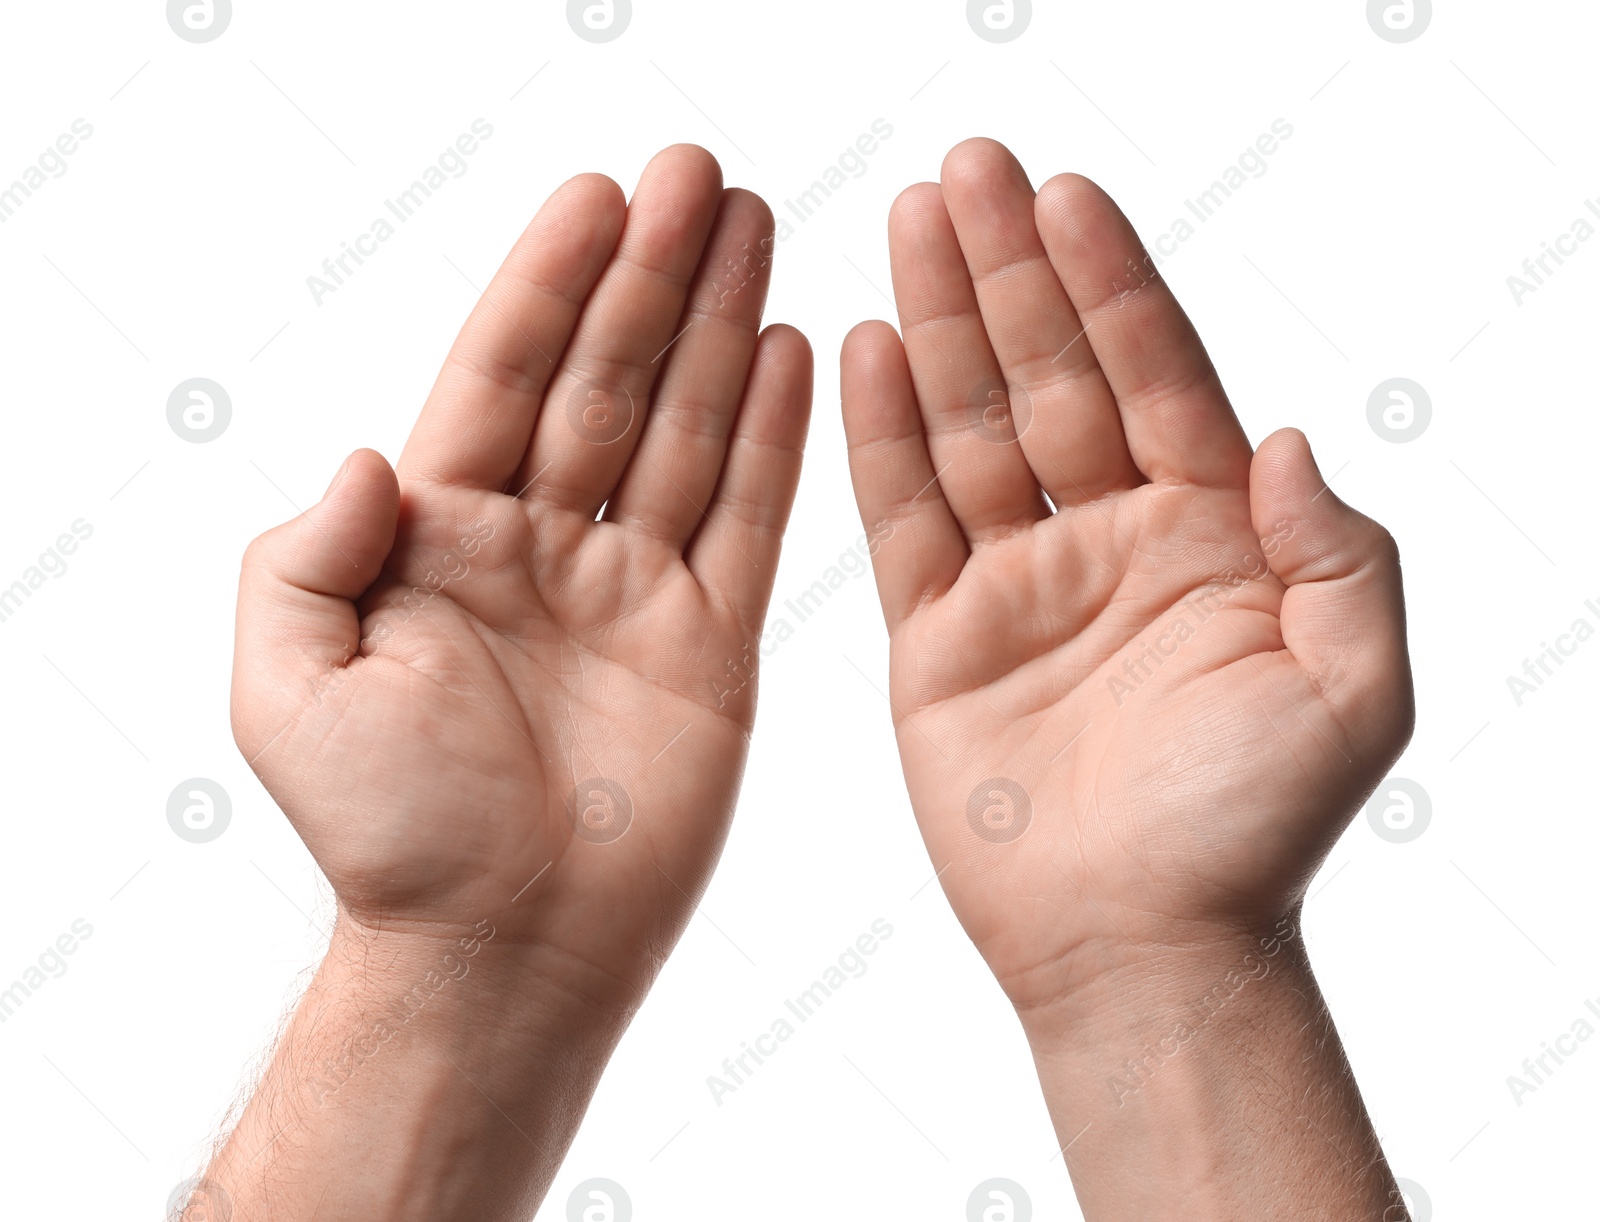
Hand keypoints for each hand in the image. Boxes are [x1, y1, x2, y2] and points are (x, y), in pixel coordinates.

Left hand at [234, 143, 809, 1009]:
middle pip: (607, 382)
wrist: (501, 953)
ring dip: (721, 327)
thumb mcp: (289, 694)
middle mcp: (542, 548)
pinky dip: (773, 438)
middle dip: (652, 276)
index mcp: (443, 541)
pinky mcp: (710, 645)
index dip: (550, 283)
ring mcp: (632, 590)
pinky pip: (748, 522)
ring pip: (684, 430)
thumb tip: (368, 459)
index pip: (503, 379)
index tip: (600, 195)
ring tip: (754, 226)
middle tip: (698, 177)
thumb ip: (304, 563)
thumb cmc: (390, 840)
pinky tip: (795, 350)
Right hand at [841, 138, 1412, 1013]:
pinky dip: (881, 437)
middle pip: (1052, 375)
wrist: (1139, 948)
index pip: (1154, 376)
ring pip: (971, 426)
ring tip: (909, 222)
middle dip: (1011, 269)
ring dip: (940, 323)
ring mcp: (1019, 581)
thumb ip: (1339, 558)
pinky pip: (903, 519)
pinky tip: (864, 350)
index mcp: (1211, 535)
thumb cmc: (1252, 835)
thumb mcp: (1353, 693)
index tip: (1065, 194)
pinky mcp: (941, 636)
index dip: (1111, 284)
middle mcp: (1110, 538)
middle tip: (967, 170)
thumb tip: (1287, 439)